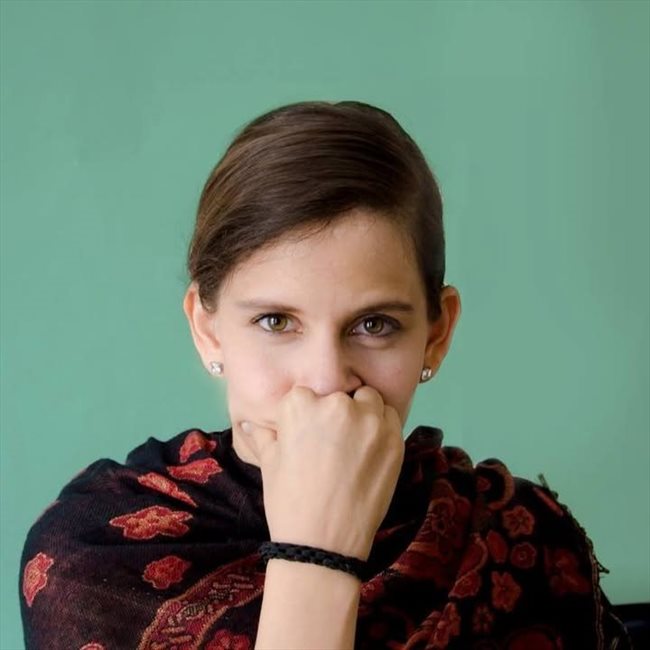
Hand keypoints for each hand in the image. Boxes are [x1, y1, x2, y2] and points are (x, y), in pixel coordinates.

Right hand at [240, 385, 403, 560]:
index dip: (308, 414)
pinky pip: (390, 420)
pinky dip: (382, 429)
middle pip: (341, 394)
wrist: (323, 544)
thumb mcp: (270, 464)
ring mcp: (369, 421)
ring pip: (369, 400)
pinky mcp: (393, 440)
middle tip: (333, 442)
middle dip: (337, 411)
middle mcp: (337, 404)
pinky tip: (371, 452)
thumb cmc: (288, 502)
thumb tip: (250, 423)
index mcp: (301, 405)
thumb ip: (263, 436)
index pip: (307, 394)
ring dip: (364, 414)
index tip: (308, 435)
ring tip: (354, 444)